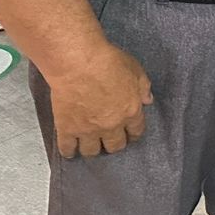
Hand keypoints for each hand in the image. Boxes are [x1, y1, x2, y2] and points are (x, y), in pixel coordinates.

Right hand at [48, 43, 151, 158]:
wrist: (79, 64)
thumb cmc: (110, 62)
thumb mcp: (136, 70)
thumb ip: (143, 88)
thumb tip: (147, 101)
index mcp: (131, 112)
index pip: (136, 132)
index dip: (133, 134)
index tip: (129, 134)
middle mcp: (111, 126)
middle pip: (115, 146)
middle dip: (114, 144)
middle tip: (110, 139)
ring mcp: (88, 130)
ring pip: (92, 151)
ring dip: (93, 149)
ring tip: (91, 145)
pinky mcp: (67, 129)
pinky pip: (67, 149)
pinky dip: (68, 151)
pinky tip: (70, 150)